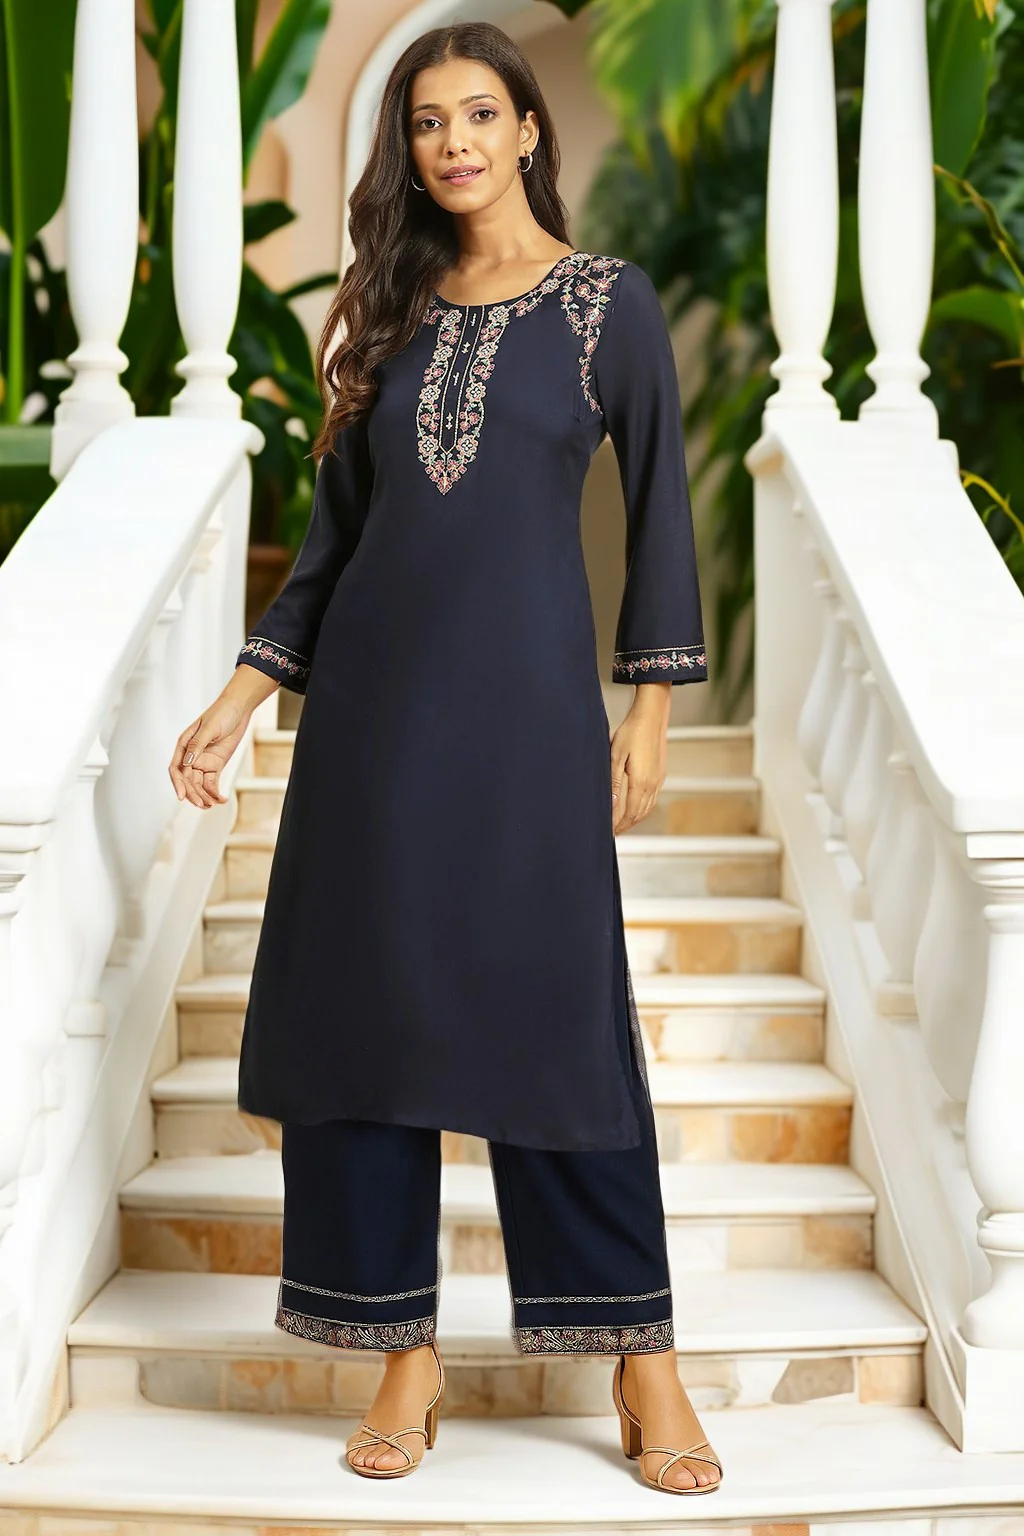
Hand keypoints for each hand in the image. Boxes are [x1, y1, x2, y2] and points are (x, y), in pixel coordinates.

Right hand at [169, 695, 249, 809]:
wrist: (239, 709)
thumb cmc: (221, 714)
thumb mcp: (209, 728)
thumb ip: (198, 745)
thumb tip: (187, 763)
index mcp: (184, 745)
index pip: (176, 769)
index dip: (177, 784)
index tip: (182, 796)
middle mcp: (191, 756)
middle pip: (188, 780)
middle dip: (193, 793)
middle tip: (202, 804)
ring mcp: (203, 762)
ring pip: (199, 784)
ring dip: (204, 796)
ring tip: (212, 805)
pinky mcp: (215, 765)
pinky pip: (212, 783)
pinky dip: (214, 793)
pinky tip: (221, 800)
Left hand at [610, 684, 670, 834]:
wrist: (652, 716)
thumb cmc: (631, 732)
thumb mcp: (615, 756)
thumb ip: (614, 783)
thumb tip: (611, 805)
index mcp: (640, 783)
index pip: (628, 813)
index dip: (617, 825)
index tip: (606, 833)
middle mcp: (652, 785)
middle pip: (638, 815)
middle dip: (624, 826)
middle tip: (611, 834)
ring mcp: (658, 780)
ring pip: (647, 809)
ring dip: (634, 819)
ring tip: (621, 825)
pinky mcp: (660, 774)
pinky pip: (652, 800)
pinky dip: (642, 809)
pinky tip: (635, 808)